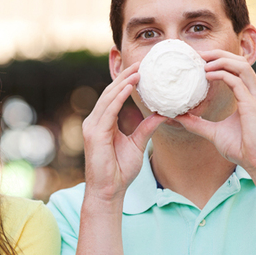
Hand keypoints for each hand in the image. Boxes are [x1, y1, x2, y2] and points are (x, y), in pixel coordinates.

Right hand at [83, 62, 163, 201]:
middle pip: (111, 92)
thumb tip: (163, 114)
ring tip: (139, 71)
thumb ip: (147, 128)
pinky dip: (119, 98)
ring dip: (123, 83)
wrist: (109, 191)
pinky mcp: (94, 134)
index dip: (127, 82)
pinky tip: (130, 87)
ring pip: (108, 98)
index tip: (143, 70)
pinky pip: (108, 111)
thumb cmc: (120, 171)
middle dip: (126, 76)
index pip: (114, 96)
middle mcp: (95, 121)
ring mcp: (92, 126)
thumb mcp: (138, 144)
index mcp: (103, 122)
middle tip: (142, 63)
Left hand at [176, 49, 255, 178]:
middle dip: (219, 54)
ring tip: (201, 62)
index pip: (237, 68)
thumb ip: (197, 124)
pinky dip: (221, 74)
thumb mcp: (214, 132)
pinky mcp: (254, 105)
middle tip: (197, 55)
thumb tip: (178, 117)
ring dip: (220, 60)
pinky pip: (237, 81)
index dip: (219, 60)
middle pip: (239, 61)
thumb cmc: (242, 149)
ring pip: (241, 66)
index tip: (199, 60)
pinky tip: (206, 75)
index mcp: (250, 95)